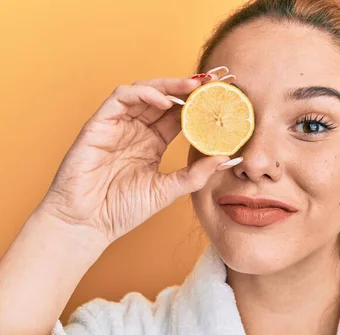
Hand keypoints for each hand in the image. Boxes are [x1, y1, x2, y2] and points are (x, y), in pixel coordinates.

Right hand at [40, 68, 235, 243]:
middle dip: (188, 88)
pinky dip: (143, 94)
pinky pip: (120, 98)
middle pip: (165, 98)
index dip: (199, 104)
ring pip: (144, 91)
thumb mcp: (168, 190)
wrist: (88, 224)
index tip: (222, 96)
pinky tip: (165, 102)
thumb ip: (196, 174)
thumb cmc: (123, 209)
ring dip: (169, 86)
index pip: (179, 115)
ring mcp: (118, 125)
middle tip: (213, 82)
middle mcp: (136, 130)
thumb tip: (227, 158)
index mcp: (153, 142)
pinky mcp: (99, 124)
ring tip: (193, 87)